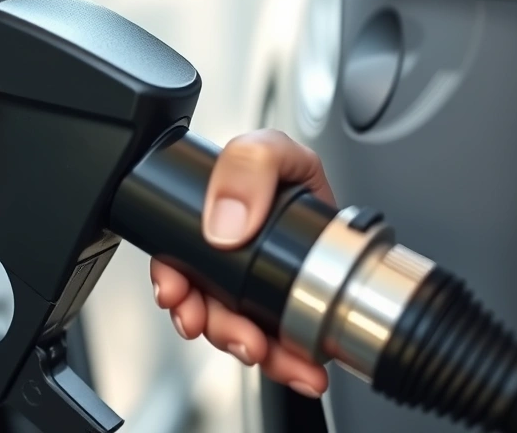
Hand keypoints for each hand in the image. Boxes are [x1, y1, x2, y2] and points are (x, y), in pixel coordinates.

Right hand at [150, 129, 334, 397]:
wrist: (347, 219)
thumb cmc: (298, 172)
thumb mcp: (271, 149)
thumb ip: (247, 167)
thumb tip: (224, 224)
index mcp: (208, 221)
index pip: (171, 256)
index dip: (170, 282)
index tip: (178, 298)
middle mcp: (222, 258)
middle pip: (200, 302)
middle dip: (215, 327)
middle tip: (240, 337)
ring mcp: (248, 287)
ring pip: (231, 330)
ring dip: (248, 348)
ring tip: (271, 354)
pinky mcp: (275, 313)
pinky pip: (267, 347)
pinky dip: (283, 363)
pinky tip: (301, 368)